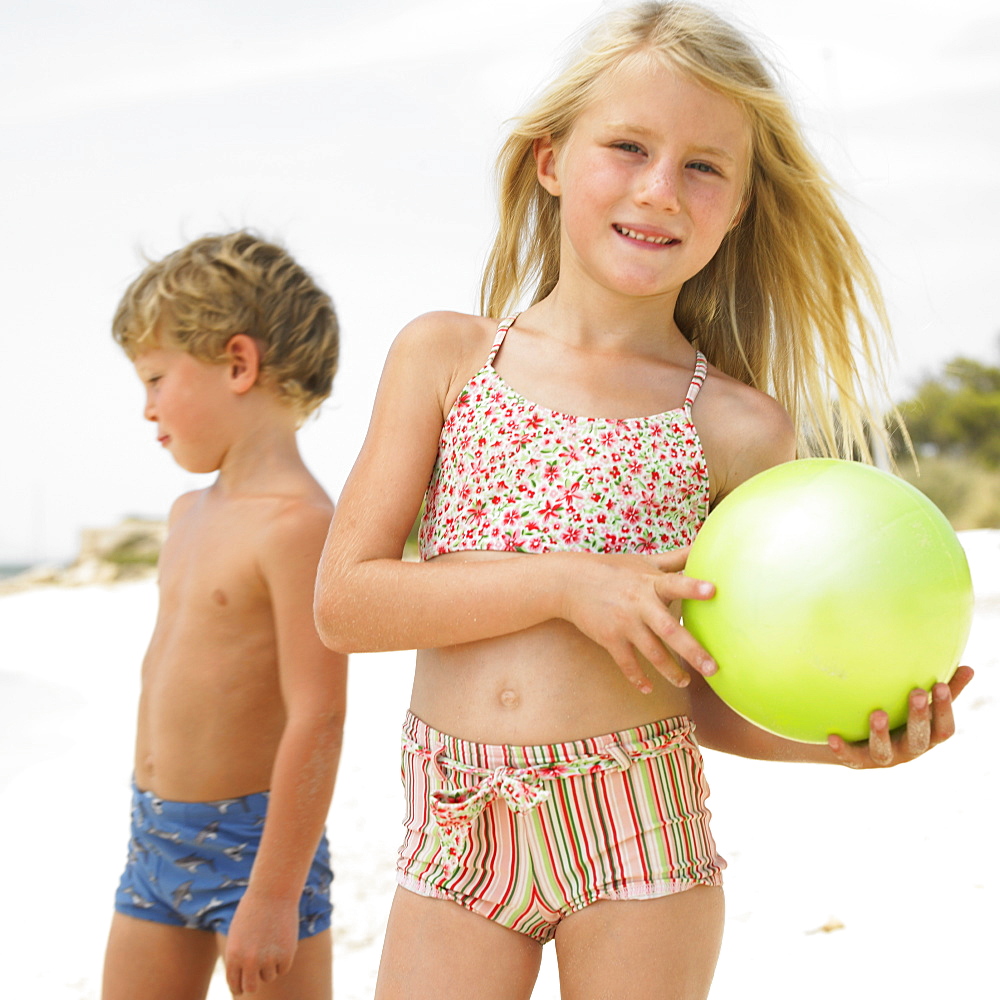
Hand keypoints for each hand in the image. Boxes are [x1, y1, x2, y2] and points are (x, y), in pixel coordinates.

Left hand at [223, 894, 298, 994]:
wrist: (272, 891)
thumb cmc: (253, 909)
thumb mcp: (238, 934)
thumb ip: (238, 957)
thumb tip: (243, 978)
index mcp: (233, 956)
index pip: (235, 984)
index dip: (239, 987)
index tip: (243, 986)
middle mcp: (249, 961)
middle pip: (251, 987)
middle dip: (254, 983)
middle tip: (258, 974)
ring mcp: (268, 959)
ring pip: (269, 977)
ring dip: (270, 966)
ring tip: (271, 943)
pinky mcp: (286, 955)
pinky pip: (283, 969)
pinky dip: (283, 960)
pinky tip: (282, 941)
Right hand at [558, 547, 716, 692]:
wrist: (570, 582)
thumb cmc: (614, 569)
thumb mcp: (644, 561)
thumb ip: (676, 558)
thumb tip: (704, 541)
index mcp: (650, 583)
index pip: (675, 584)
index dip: (693, 588)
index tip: (713, 590)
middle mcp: (639, 604)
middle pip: (669, 630)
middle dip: (692, 650)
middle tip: (713, 668)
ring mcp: (624, 624)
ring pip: (651, 653)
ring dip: (670, 671)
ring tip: (686, 682)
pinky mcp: (609, 638)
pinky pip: (627, 663)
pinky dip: (638, 677)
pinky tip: (649, 688)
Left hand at [827, 665, 973, 767]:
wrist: (860, 739)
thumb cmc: (901, 715)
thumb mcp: (922, 704)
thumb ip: (945, 689)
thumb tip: (970, 667)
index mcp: (927, 737)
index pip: (943, 729)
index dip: (945, 709)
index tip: (940, 684)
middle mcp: (908, 750)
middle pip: (918, 739)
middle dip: (919, 717)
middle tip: (918, 692)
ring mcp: (884, 758)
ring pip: (884, 752)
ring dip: (881, 733)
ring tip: (877, 713)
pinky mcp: (858, 762)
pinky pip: (850, 757)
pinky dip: (843, 749)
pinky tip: (833, 737)